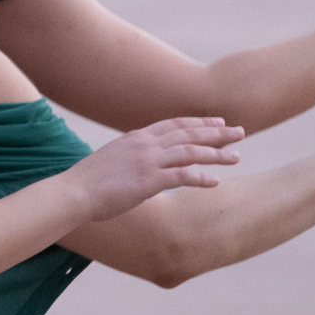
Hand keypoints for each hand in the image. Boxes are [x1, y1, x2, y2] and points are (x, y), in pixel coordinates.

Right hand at [70, 117, 244, 219]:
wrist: (74, 191)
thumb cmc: (89, 181)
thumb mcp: (113, 159)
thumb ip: (131, 156)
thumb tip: (142, 164)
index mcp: (136, 137)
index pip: (175, 124)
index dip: (199, 123)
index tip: (218, 123)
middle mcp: (145, 144)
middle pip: (189, 133)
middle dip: (217, 133)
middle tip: (240, 133)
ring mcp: (147, 161)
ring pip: (191, 152)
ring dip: (216, 154)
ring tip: (236, 157)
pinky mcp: (149, 180)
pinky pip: (183, 176)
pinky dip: (201, 177)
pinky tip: (216, 182)